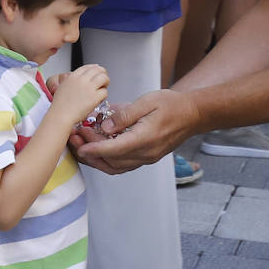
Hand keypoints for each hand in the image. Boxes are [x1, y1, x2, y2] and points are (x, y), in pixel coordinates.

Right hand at [47, 64, 109, 126]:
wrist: (60, 115)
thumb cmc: (60, 106)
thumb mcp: (63, 87)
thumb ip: (72, 82)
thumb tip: (81, 81)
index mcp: (73, 76)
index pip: (88, 67)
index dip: (95, 68)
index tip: (98, 70)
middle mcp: (82, 80)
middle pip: (98, 70)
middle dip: (103, 74)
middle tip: (103, 80)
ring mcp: (88, 88)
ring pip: (104, 78)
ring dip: (106, 82)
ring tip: (103, 88)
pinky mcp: (94, 97)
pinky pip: (105, 92)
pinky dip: (104, 96)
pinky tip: (100, 99)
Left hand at [72, 89, 200, 174]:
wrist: (192, 114)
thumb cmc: (171, 104)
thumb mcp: (146, 102)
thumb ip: (124, 115)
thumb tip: (105, 127)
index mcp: (145, 139)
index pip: (114, 150)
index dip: (94, 149)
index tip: (79, 146)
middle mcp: (146, 153)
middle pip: (112, 161)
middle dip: (90, 153)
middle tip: (75, 139)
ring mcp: (147, 158)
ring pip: (116, 167)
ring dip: (97, 159)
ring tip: (82, 145)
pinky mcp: (147, 158)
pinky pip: (123, 165)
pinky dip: (108, 160)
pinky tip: (98, 148)